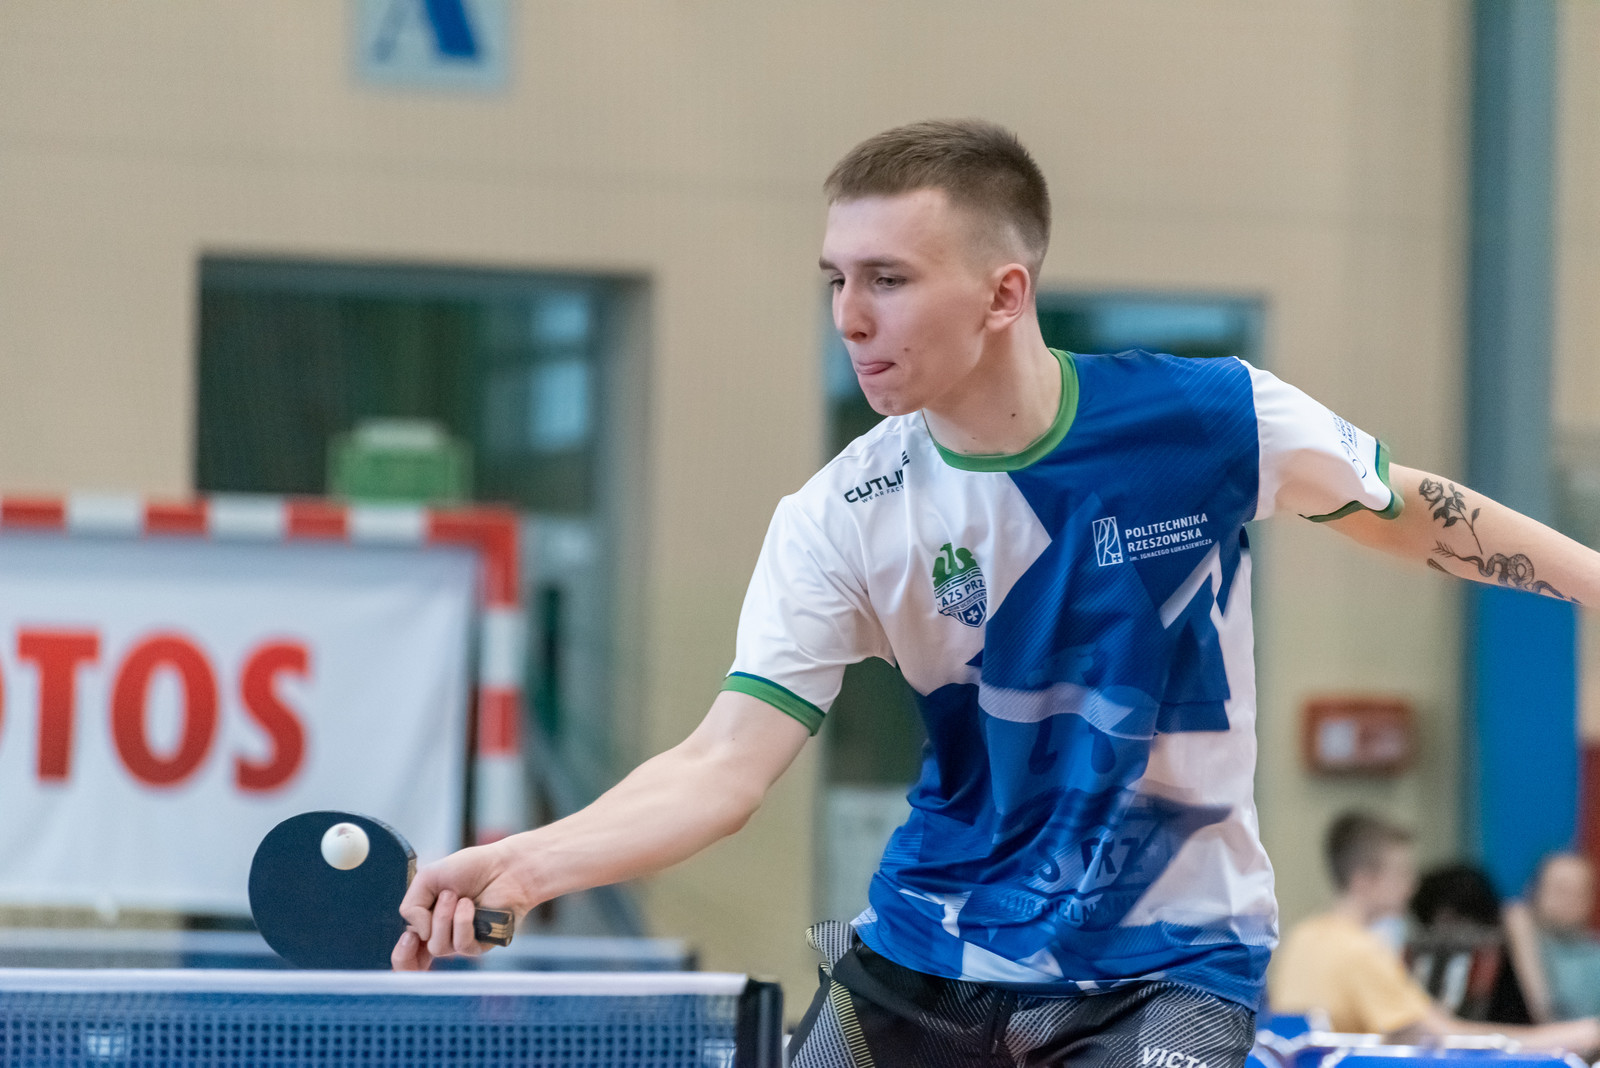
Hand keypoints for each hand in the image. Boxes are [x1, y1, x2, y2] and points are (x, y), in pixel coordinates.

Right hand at [391, 840, 529, 970]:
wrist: (504, 865)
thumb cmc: (470, 868)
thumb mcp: (427, 878)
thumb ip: (411, 905)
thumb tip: (416, 933)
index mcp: (426, 921)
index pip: (405, 953)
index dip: (401, 955)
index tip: (407, 937)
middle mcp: (441, 935)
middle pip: (413, 967)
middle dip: (407, 954)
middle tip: (412, 936)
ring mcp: (459, 941)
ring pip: (437, 947)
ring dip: (442, 918)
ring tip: (454, 895)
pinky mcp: (480, 945)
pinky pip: (462, 945)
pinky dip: (462, 921)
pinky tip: (469, 904)